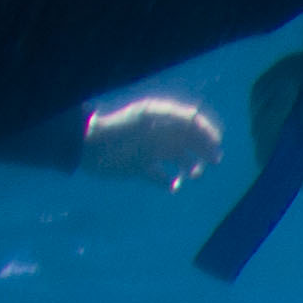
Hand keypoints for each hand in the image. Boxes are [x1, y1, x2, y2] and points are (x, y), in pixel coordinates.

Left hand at [77, 96, 224, 188]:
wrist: (87, 147)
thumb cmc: (118, 128)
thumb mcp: (147, 116)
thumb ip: (174, 116)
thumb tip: (201, 122)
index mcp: (162, 119)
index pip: (194, 123)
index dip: (208, 133)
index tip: (215, 147)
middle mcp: (160, 135)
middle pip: (193, 143)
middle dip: (205, 153)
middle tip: (210, 164)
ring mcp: (151, 152)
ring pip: (183, 162)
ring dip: (191, 170)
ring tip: (189, 177)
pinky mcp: (141, 170)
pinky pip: (163, 179)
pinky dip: (170, 184)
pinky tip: (171, 186)